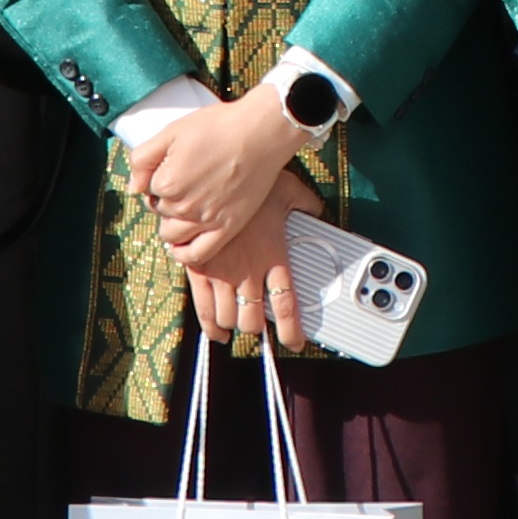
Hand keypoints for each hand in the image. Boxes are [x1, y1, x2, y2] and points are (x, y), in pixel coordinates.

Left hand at [127, 89, 313, 253]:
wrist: (262, 133)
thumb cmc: (220, 127)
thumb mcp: (172, 131)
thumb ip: (143, 159)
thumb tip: (132, 187)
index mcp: (166, 182)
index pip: (148, 190)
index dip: (158, 177)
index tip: (174, 166)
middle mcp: (183, 206)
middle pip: (160, 211)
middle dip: (166, 199)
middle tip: (186, 181)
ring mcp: (206, 220)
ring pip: (171, 235)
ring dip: (171, 223)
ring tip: (185, 207)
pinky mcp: (227, 228)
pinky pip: (197, 254)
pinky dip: (184, 254)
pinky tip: (182, 244)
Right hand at [180, 191, 309, 351]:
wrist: (214, 175)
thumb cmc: (253, 181)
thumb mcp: (289, 191)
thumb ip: (307, 205)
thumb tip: (319, 210)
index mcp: (272, 257)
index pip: (285, 305)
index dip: (291, 331)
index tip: (294, 343)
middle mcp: (247, 271)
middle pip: (253, 320)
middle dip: (257, 328)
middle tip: (259, 326)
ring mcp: (220, 273)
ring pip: (229, 318)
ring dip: (235, 326)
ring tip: (239, 324)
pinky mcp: (198, 270)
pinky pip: (203, 310)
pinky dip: (211, 326)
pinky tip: (217, 332)